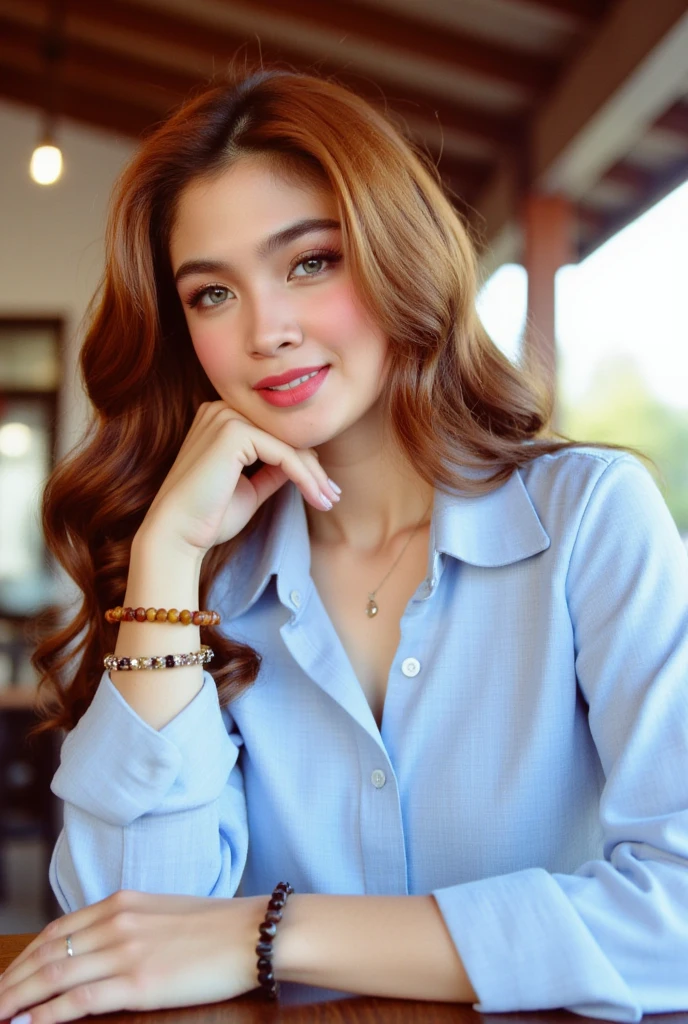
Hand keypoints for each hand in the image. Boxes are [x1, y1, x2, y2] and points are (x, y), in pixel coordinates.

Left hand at [0, 889, 266, 1023]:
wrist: (254, 932)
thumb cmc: (217, 927)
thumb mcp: (164, 914)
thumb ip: (129, 925)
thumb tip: (102, 948)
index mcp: (122, 903)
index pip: (57, 932)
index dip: (25, 958)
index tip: (7, 978)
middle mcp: (116, 921)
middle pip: (45, 954)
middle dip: (10, 981)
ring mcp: (125, 951)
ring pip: (52, 977)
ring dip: (16, 998)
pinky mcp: (138, 981)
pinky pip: (79, 1001)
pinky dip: (45, 1015)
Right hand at [140, 400, 340, 556]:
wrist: (177, 535)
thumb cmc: (208, 517)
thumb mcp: (250, 488)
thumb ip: (273, 470)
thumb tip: (304, 462)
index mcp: (221, 418)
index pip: (274, 434)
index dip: (303, 460)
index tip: (325, 488)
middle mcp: (221, 410)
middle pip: (284, 436)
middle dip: (313, 468)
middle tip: (333, 495)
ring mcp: (225, 417)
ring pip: (288, 444)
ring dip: (313, 475)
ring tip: (329, 500)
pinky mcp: (233, 432)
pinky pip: (284, 454)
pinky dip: (304, 478)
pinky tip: (317, 497)